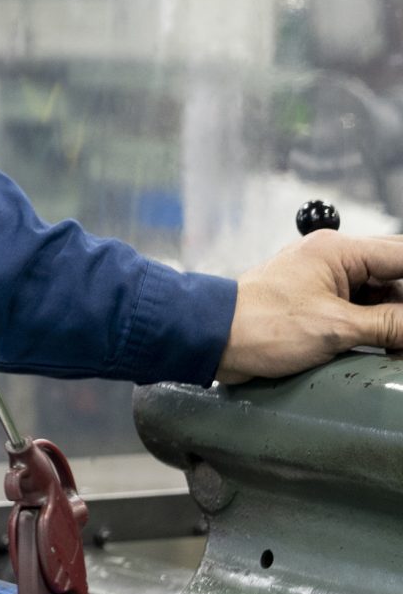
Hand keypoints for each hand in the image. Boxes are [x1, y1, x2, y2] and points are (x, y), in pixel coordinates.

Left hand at [219, 229, 402, 382]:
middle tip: (401, 332)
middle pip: (396, 274)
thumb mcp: (336, 328)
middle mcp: (332, 259)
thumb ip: (390, 325)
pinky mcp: (315, 303)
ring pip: (381, 294)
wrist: (210, 339)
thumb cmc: (258, 325)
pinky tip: (387, 343)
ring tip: (394, 340)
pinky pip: (360, 308)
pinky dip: (377, 325)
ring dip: (394, 317)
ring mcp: (323, 281)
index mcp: (338, 250)